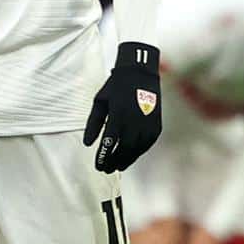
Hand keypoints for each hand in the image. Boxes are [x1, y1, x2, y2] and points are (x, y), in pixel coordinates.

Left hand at [83, 42, 162, 171]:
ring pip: (136, 150)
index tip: (98, 165)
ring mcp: (147, 124)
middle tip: (106, 169)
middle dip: (114, 162)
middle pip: (123, 150)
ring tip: (117, 166)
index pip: (109, 143)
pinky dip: (138, 152)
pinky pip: (147, 144)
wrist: (141, 74)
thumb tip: (87, 143)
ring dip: (126, 160)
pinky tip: (130, 156)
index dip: (103, 157)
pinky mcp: (156, 125)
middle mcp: (134, 122)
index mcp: (118, 115)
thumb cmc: (117, 87)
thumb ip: (93, 124)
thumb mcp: (100, 102)